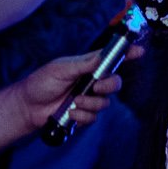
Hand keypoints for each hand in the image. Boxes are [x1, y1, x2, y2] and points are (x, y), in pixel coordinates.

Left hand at [11, 45, 140, 131]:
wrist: (28, 107)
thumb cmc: (41, 82)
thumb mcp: (61, 69)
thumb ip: (83, 64)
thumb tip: (103, 56)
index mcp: (88, 66)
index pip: (111, 58)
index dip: (127, 54)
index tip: (139, 51)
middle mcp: (91, 82)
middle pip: (115, 83)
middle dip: (109, 86)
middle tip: (96, 87)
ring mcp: (89, 99)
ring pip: (105, 103)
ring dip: (90, 103)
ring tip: (73, 101)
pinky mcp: (84, 114)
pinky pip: (94, 117)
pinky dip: (83, 116)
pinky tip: (70, 113)